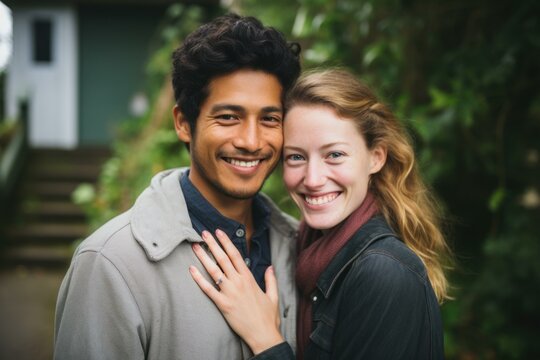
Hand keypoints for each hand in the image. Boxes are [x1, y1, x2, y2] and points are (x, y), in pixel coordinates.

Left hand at [189, 229, 284, 353]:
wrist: (263, 334)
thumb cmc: (268, 317)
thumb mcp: (273, 295)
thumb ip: (270, 280)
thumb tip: (270, 267)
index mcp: (249, 278)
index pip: (236, 255)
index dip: (226, 242)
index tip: (219, 232)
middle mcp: (238, 282)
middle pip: (223, 258)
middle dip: (212, 244)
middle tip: (203, 233)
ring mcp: (229, 293)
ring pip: (214, 270)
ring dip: (203, 257)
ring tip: (195, 246)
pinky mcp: (223, 304)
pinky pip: (208, 289)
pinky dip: (199, 279)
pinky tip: (191, 269)